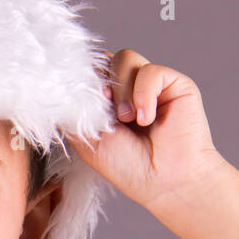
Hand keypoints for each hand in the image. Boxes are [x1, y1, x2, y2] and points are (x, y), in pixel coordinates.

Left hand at [69, 49, 227, 213]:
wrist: (163, 181)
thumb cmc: (126, 165)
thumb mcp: (85, 136)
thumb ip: (74, 107)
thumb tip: (63, 82)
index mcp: (107, 99)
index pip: (90, 70)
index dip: (85, 82)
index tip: (87, 107)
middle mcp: (129, 87)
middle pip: (105, 59)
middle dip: (102, 86)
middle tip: (110, 117)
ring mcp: (152, 84)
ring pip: (125, 58)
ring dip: (122, 91)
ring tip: (128, 120)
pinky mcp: (175, 84)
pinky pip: (151, 71)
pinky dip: (144, 94)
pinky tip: (147, 119)